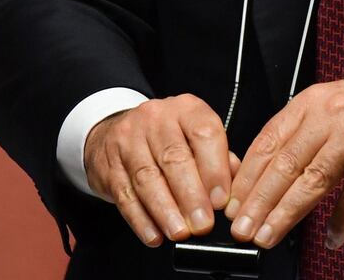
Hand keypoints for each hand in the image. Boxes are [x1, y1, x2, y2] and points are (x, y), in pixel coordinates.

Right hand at [84, 94, 236, 247]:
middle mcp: (156, 118)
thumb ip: (219, 158)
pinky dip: (141, 219)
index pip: (204, 133)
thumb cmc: (167, 137)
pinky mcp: (109, 164)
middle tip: (202, 224)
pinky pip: (125, 195)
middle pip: (174, 158)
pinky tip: (154, 235)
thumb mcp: (195, 136)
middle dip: (190, 195)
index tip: (221, 200)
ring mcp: (129, 140)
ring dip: (165, 211)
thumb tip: (235, 187)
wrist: (117, 131)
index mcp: (186, 108)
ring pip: (147, 178)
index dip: (214, 168)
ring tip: (180, 232)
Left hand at [224, 68, 343, 250]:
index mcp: (315, 100)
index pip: (269, 140)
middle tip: (240, 229)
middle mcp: (332, 112)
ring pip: (313, 179)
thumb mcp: (338, 107)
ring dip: (286, 213)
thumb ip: (307, 133)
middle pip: (285, 162)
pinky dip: (341, 220)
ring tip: (268, 236)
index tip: (231, 204)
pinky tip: (331, 237)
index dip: (247, 175)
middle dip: (258, 200)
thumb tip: (272, 176)